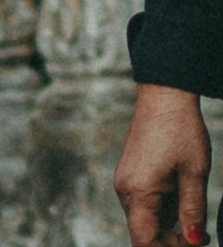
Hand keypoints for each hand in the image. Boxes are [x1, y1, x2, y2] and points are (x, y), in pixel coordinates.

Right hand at [114, 84, 210, 245]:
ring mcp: (126, 180)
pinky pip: (145, 203)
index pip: (144, 242)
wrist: (164, 94)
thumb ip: (193, 212)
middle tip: (201, 236)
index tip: (192, 245)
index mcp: (138, 191)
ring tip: (195, 214)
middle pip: (144, 233)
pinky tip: (182, 196)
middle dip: (171, 242)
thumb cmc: (180, 129)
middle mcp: (125, 189)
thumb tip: (193, 242)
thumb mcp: (195, 173)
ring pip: (146, 219)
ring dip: (169, 225)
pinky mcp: (131, 173)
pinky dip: (164, 209)